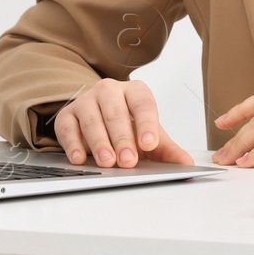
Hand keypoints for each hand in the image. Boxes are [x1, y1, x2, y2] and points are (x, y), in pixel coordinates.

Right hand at [53, 79, 191, 168]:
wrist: (100, 118)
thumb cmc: (128, 126)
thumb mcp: (148, 135)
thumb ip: (167, 150)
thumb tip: (186, 163)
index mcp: (135, 92)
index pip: (143, 103)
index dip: (146, 123)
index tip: (149, 142)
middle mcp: (110, 91)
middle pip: (116, 112)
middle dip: (123, 138)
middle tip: (128, 160)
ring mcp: (86, 101)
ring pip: (92, 119)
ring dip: (100, 143)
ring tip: (107, 162)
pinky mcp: (67, 115)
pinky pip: (68, 127)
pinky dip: (73, 144)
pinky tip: (80, 158)